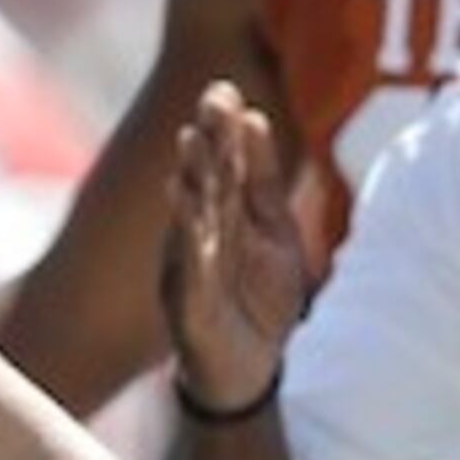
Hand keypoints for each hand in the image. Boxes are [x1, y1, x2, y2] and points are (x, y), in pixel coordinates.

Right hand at [161, 80, 307, 410]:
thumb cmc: (258, 299)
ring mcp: (191, 264)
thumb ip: (265, 181)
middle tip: (211, 97)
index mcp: (226, 215)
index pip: (226, 164)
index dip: (225, 128)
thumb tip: (256, 117)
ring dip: (192, 175)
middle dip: (210, 138)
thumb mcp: (275, 233)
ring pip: (192, 214)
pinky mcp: (187, 298)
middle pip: (208, 179)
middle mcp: (202, 233)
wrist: (247, 371)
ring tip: (193, 140)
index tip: (226, 87)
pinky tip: (184, 200)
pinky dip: (185, 229)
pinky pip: (188, 259)